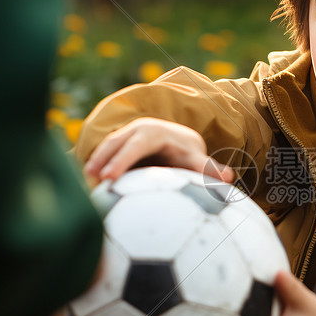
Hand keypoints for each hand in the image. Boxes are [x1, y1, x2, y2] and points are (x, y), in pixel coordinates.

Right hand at [83, 117, 233, 182]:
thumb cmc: (187, 153)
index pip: (137, 144)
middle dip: (103, 160)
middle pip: (116, 143)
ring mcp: (125, 134)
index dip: (123, 159)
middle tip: (92, 180)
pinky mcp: (118, 143)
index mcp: (155, 132)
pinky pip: (104, 153)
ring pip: (106, 146)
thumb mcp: (197, 159)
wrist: (178, 139)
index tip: (111, 177)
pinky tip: (89, 186)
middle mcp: (137, 129)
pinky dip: (96, 166)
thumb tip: (229, 177)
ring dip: (95, 163)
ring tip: (86, 184)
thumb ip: (209, 168)